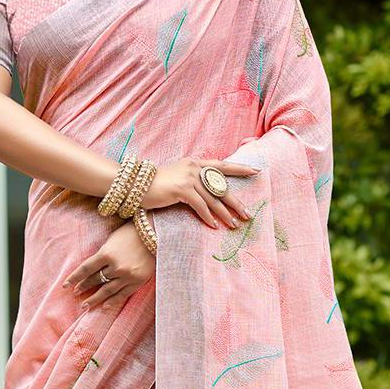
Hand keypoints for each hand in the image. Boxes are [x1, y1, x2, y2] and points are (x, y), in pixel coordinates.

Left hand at [63, 218, 154, 309]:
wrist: (157, 233)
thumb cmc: (131, 233)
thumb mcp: (112, 240)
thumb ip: (102, 255)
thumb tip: (91, 270)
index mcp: (106, 253)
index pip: (86, 269)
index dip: (74, 278)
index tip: (66, 286)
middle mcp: (116, 266)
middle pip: (95, 280)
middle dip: (84, 287)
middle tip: (76, 293)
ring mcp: (127, 275)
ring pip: (107, 290)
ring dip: (95, 298)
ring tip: (85, 305)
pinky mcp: (138, 281)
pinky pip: (123, 294)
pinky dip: (113, 301)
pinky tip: (105, 307)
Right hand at [141, 155, 259, 229]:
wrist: (133, 184)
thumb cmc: (153, 185)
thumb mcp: (175, 178)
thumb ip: (191, 181)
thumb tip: (206, 193)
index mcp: (194, 162)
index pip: (221, 165)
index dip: (239, 168)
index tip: (256, 171)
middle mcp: (193, 167)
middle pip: (221, 186)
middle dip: (235, 202)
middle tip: (248, 214)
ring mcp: (188, 177)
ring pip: (213, 198)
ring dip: (224, 214)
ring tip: (234, 225)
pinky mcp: (181, 189)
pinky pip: (200, 206)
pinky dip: (208, 217)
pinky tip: (214, 226)